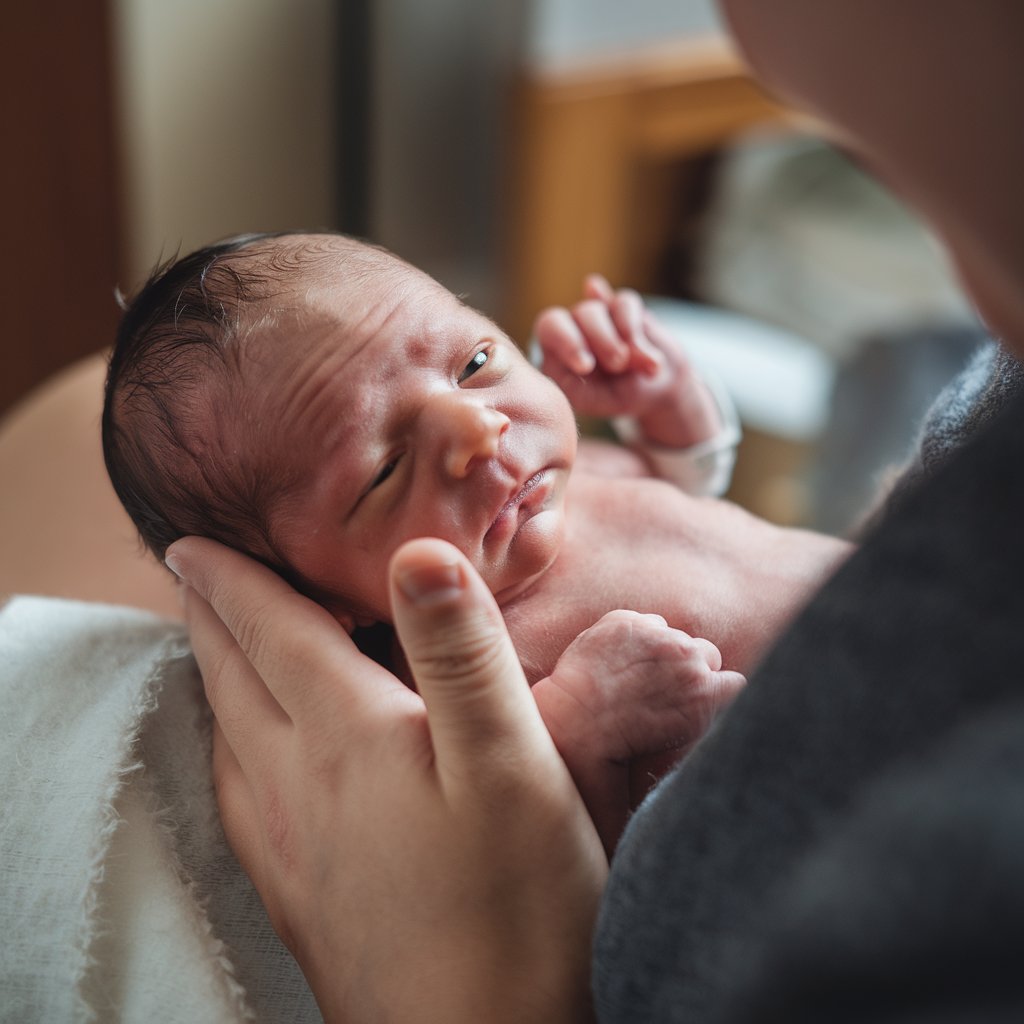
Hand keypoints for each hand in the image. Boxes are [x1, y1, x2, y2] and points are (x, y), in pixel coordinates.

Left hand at [165, 536, 606, 1023]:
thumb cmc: (514, 907)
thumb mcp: (511, 762)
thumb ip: (463, 653)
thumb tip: (417, 549)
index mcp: (346, 736)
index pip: (271, 634)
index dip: (233, 580)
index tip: (194, 543)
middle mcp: (298, 785)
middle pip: (235, 681)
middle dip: (210, 620)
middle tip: (190, 577)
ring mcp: (290, 847)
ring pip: (228, 739)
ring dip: (215, 681)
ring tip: (213, 653)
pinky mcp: (301, 897)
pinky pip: (237, 799)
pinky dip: (228, 752)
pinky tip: (243, 766)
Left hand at [533, 275, 720, 446]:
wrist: (651, 390)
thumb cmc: (611, 396)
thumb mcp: (589, 399)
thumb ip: (572, 377)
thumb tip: (572, 354)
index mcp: (555, 348)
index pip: (549, 327)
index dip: (568, 342)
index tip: (586, 367)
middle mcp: (573, 325)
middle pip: (580, 313)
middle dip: (600, 337)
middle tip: (618, 365)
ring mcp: (598, 311)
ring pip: (603, 308)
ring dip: (625, 339)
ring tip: (642, 367)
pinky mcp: (623, 305)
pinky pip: (626, 303)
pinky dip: (638, 332)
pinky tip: (650, 358)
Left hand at [533, 611, 745, 854]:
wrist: (575, 724)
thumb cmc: (622, 750)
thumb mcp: (679, 749)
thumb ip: (705, 725)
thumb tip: (721, 725)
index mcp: (705, 695)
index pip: (735, 683)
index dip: (717, 692)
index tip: (702, 699)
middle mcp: (686, 658)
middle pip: (708, 654)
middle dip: (693, 668)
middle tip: (668, 687)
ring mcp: (655, 635)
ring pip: (676, 636)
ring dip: (664, 650)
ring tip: (640, 674)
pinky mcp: (626, 622)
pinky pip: (646, 622)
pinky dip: (637, 636)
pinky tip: (621, 659)